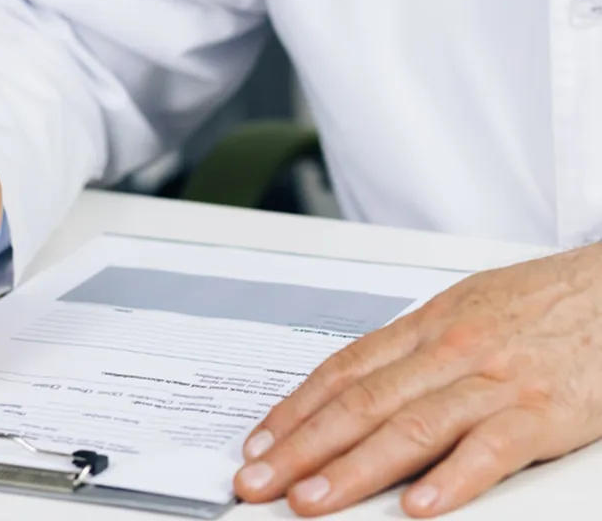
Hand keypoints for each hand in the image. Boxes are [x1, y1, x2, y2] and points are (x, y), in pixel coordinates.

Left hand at [234, 246, 601, 516]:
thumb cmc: (539, 299)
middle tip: (258, 480)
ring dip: (353, 470)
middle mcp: (449, 351)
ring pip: (410, 428)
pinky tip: (416, 508)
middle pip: (361, 403)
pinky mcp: (542, 410)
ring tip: (310, 502)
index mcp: (427, 326)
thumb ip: (417, 349)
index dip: (297, 408)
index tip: (261, 440)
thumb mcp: (466, 309)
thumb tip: (364, 384)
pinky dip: (451, 480)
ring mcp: (494, 381)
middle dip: (302, 447)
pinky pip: (490, 450)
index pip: (345, 370)